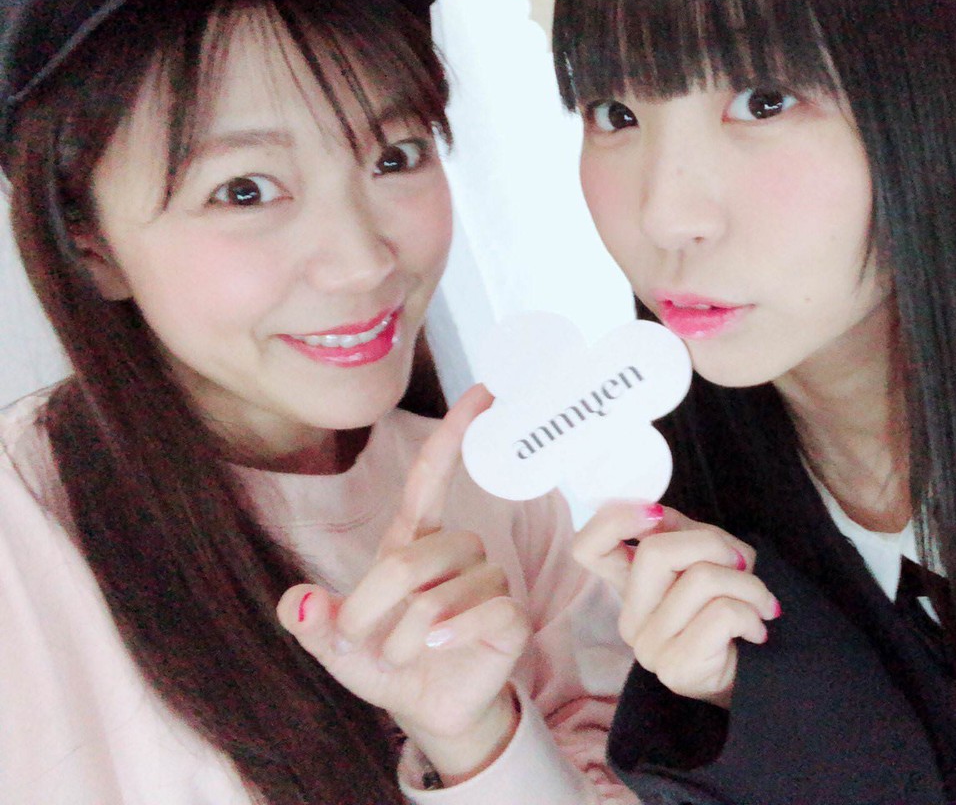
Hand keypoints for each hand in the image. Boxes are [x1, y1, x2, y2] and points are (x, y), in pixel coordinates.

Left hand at [277, 384, 529, 782]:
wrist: (427, 710)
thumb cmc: (385, 661)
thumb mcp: (335, 645)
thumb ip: (311, 622)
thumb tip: (297, 602)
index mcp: (415, 542)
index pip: (432, 478)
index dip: (453, 435)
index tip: (482, 394)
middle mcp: (457, 552)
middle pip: (413, 557)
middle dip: (375, 606)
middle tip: (365, 641)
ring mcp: (488, 582)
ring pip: (442, 594)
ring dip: (408, 636)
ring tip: (405, 655)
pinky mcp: (510, 616)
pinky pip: (484, 611)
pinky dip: (453, 635)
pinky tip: (441, 650)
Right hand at [573, 503, 778, 707]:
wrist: (754, 674)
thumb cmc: (728, 610)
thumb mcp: (706, 559)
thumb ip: (681, 533)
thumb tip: (658, 514)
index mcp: (631, 586)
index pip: (588, 548)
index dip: (615, 520)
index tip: (657, 514)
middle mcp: (631, 618)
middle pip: (655, 552)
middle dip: (712, 544)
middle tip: (741, 563)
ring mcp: (648, 647)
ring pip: (700, 580)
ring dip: (748, 583)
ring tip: (760, 602)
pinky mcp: (676, 669)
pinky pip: (722, 614)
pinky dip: (753, 611)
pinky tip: (757, 629)